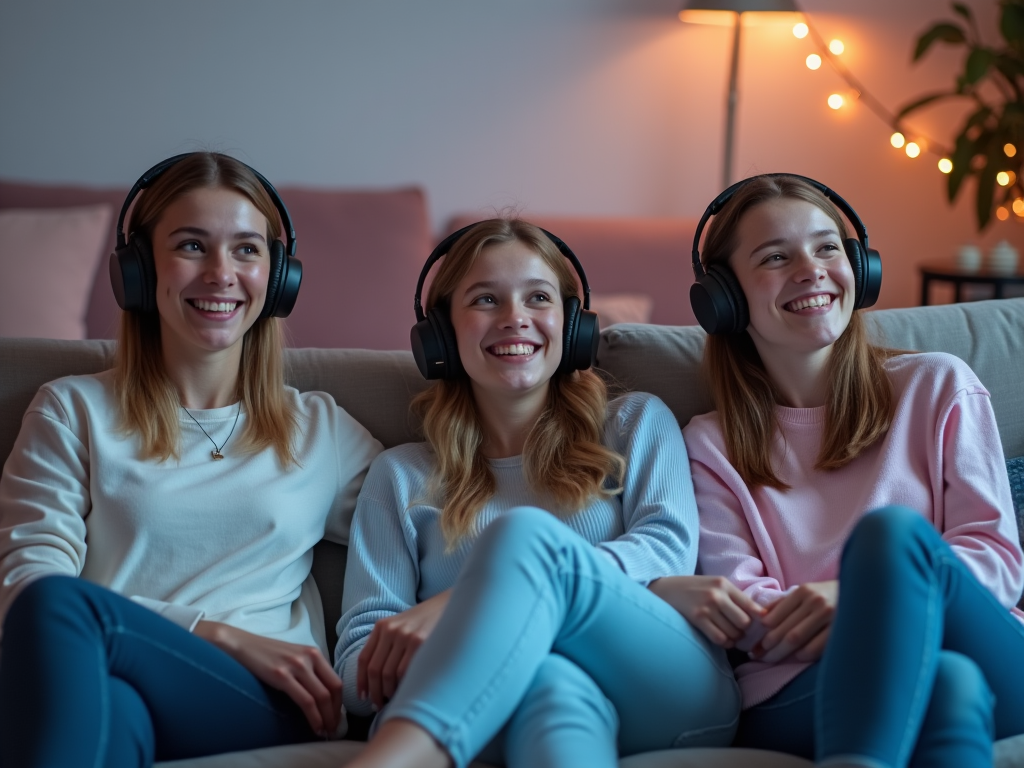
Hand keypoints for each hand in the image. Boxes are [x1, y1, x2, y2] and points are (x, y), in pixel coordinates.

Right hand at [194, 620, 341, 735]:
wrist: (242, 644)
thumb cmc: (266, 654)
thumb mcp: (294, 657)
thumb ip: (309, 671)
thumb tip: (321, 696)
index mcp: (314, 653)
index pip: (336, 681)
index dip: (340, 703)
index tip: (337, 717)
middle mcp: (310, 657)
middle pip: (333, 689)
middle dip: (336, 713)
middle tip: (334, 729)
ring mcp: (296, 666)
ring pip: (322, 697)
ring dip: (327, 718)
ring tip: (326, 731)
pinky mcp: (282, 676)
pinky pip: (305, 701)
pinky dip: (314, 717)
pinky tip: (315, 727)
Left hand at [358, 590, 450, 708]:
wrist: (451, 606)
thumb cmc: (426, 621)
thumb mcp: (401, 626)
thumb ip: (387, 645)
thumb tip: (375, 680)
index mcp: (382, 626)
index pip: (364, 658)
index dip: (361, 681)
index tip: (362, 696)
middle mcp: (391, 630)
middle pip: (375, 670)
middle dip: (375, 692)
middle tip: (377, 705)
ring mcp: (406, 636)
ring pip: (389, 674)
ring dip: (389, 692)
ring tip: (392, 700)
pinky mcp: (421, 642)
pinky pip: (406, 672)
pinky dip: (403, 686)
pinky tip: (406, 691)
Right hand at [648, 575, 764, 647]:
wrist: (664, 589)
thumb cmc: (693, 589)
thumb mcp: (714, 585)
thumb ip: (734, 597)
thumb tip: (762, 615)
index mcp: (724, 584)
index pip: (751, 605)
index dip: (759, 620)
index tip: (760, 626)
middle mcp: (717, 594)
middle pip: (744, 622)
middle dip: (743, 631)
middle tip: (738, 631)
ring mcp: (707, 606)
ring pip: (733, 633)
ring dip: (733, 638)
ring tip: (728, 635)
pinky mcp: (697, 618)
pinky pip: (719, 638)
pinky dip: (723, 643)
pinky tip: (720, 639)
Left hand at [753, 580, 837, 663]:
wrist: (867, 593)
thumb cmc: (831, 595)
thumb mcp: (809, 592)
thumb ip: (786, 603)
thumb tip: (761, 617)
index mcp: (805, 591)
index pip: (776, 615)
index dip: (763, 632)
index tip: (754, 643)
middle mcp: (816, 602)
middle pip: (784, 630)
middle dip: (768, 646)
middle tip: (756, 656)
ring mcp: (830, 616)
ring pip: (796, 639)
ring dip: (780, 653)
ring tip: (770, 660)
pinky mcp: (842, 630)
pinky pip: (816, 648)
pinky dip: (802, 655)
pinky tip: (796, 658)